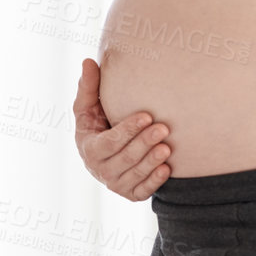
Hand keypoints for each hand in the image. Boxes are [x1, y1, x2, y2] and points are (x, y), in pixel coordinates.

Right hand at [73, 58, 171, 201]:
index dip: (128, 130)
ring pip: (135, 174)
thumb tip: (88, 61)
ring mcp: (115, 184)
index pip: (109, 142)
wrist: (105, 156)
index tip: (147, 116)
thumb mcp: (88, 107)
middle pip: (125, 158)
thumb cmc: (98, 125)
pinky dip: (154, 181)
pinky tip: (166, 169)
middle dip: (144, 143)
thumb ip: (88, 87)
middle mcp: (100, 170)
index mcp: (90, 148)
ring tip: (167, 148)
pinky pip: (143, 191)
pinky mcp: (130, 194)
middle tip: (163, 128)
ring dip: (151, 161)